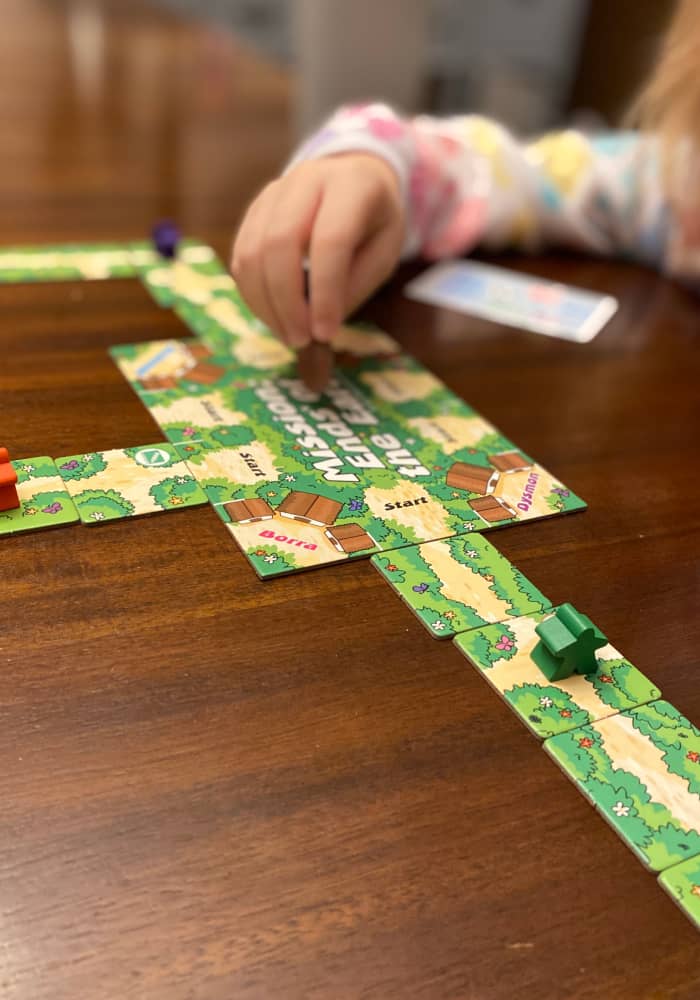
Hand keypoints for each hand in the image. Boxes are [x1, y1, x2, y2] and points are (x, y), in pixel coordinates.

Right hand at [231, 153, 403, 347]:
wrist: (354, 180)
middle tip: (300, 340)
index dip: (325, 292)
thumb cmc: (374, 224)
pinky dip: (253, 295)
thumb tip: (317, 330)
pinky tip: (274, 317)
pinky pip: (241, 257)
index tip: (326, 334)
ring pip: (252, 251)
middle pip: (279, 243)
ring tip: (289, 335)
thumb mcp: (384, 254)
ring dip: (265, 304)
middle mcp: (307, 178)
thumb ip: (353, 288)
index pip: (330, 240)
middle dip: (286, 302)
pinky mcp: (254, 210)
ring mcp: (274, 192)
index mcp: (353, 184)